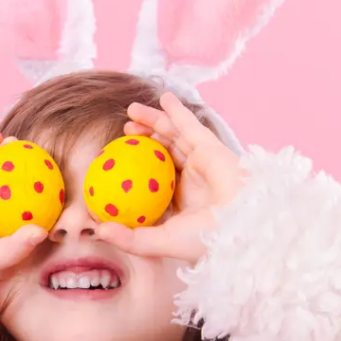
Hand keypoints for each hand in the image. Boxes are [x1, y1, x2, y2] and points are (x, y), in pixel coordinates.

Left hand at [95, 92, 245, 263]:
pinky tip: (165, 98)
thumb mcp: (160, 242)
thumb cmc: (204, 238)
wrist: (242, 225)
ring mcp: (202, 163)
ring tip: (131, 112)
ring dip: (154, 121)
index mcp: (178, 204)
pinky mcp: (212, 148)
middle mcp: (191, 182)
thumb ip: (130, 239)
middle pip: (162, 154)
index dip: (134, 171)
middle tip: (123, 133)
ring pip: (173, 137)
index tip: (113, 164)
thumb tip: (99, 231)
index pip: (152, 183)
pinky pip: (190, 124)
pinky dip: (177, 111)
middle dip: (142, 140)